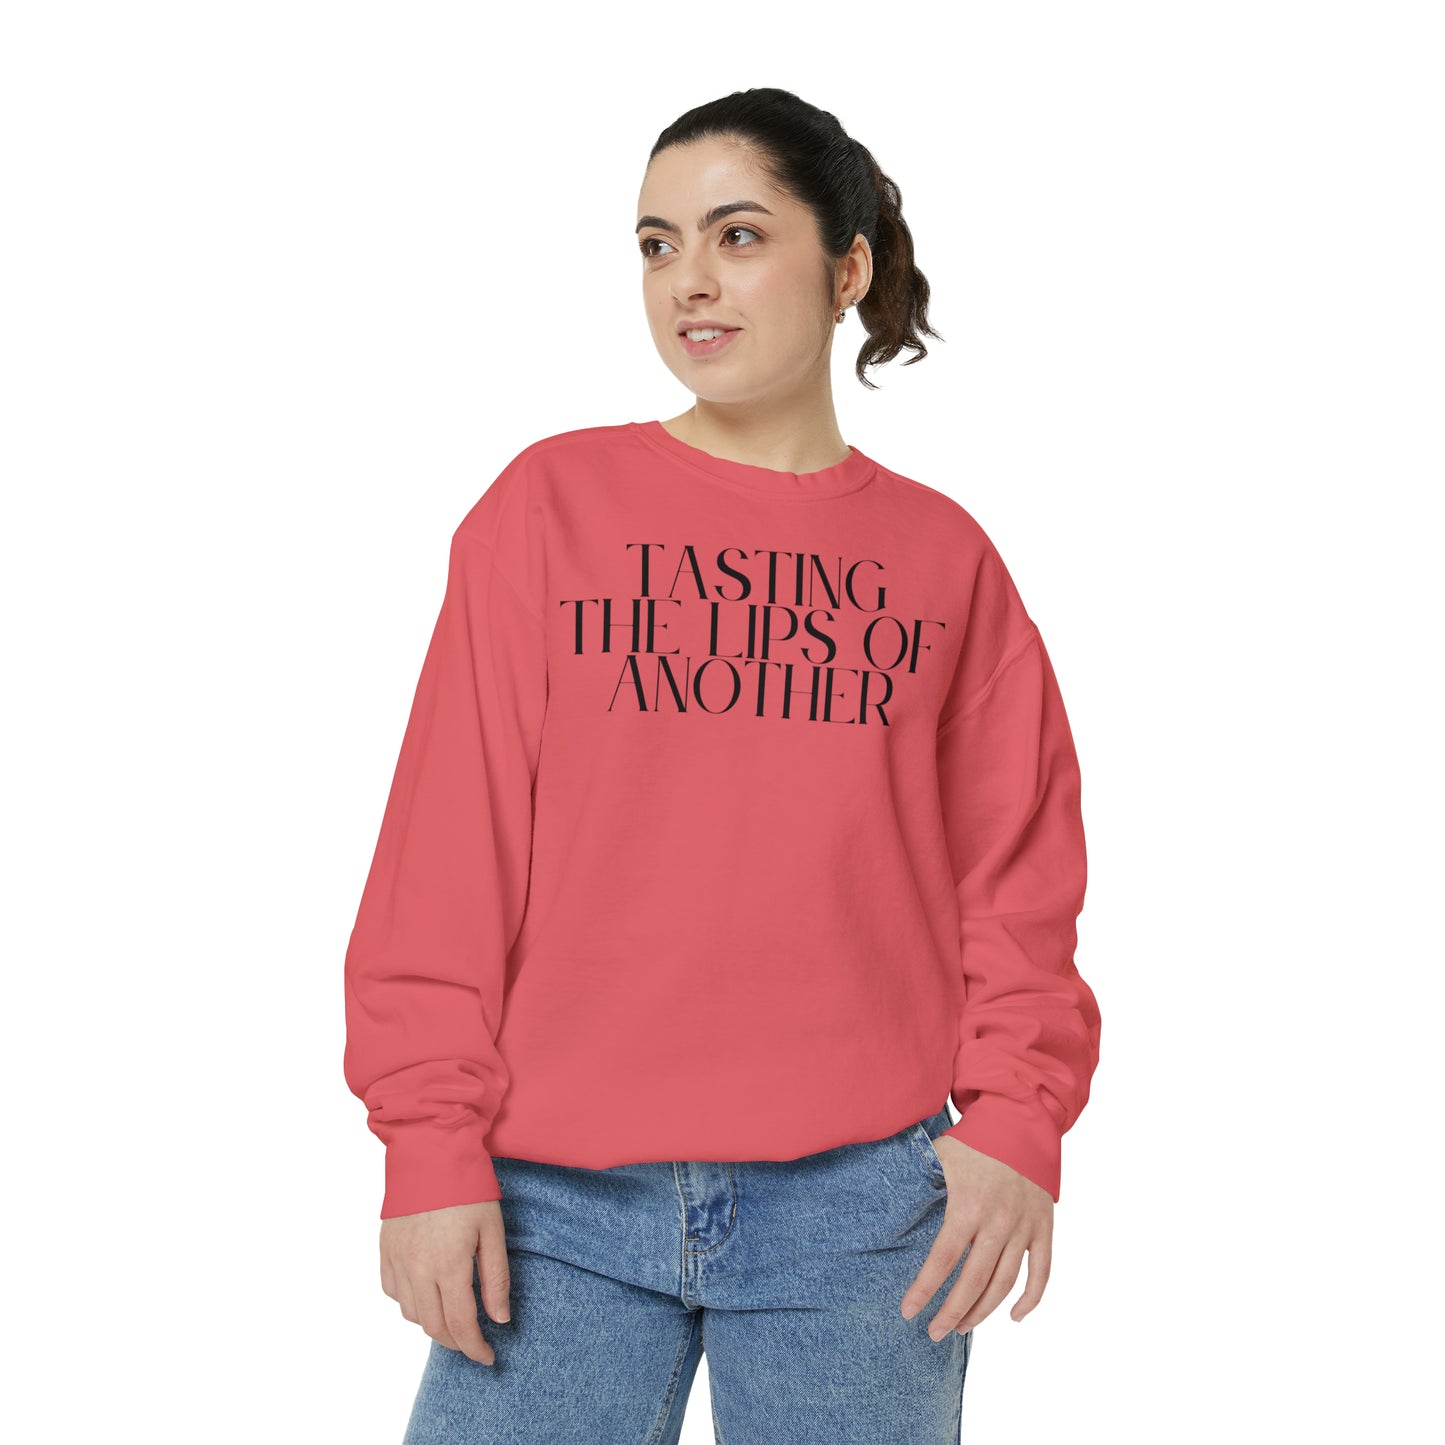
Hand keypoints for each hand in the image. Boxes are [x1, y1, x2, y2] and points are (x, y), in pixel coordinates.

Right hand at [379, 1201, 510, 1365]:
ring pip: (411, 1314)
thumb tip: (499, 1319)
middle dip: (456, 1342)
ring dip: (433, 1324)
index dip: (475, 1348)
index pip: (460, 1325)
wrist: (429, 1152)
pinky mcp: (385, 1250)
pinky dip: (409, 1303)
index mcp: (448, 1265)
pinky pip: (393, 1291)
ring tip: (453, 1318)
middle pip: (434, 1327)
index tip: (488, 1357)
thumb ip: (496, 1278)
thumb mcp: (492, 1230)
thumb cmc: (467, 1188)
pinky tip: (426, 1295)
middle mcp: (417, 1269)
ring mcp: (397, 1260)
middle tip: (474, 1343)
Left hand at [899, 1136, 1052, 1337]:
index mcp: (968, 1205)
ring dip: (983, 1311)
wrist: (1020, 1124)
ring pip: (1004, 1283)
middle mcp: (998, 1222)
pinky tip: (1013, 1317)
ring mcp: (1024, 1227)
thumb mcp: (939, 1154)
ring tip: (962, 1327)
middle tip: (934, 1332)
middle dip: (951, 1312)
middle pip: (973, 1281)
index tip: (908, 1311)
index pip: (943, 1259)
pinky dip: (1030, 1299)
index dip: (925, 1289)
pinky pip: (1041, 1272)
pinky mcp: (1043, 1227)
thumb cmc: (973, 1141)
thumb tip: (874, 1191)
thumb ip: (915, 1176)